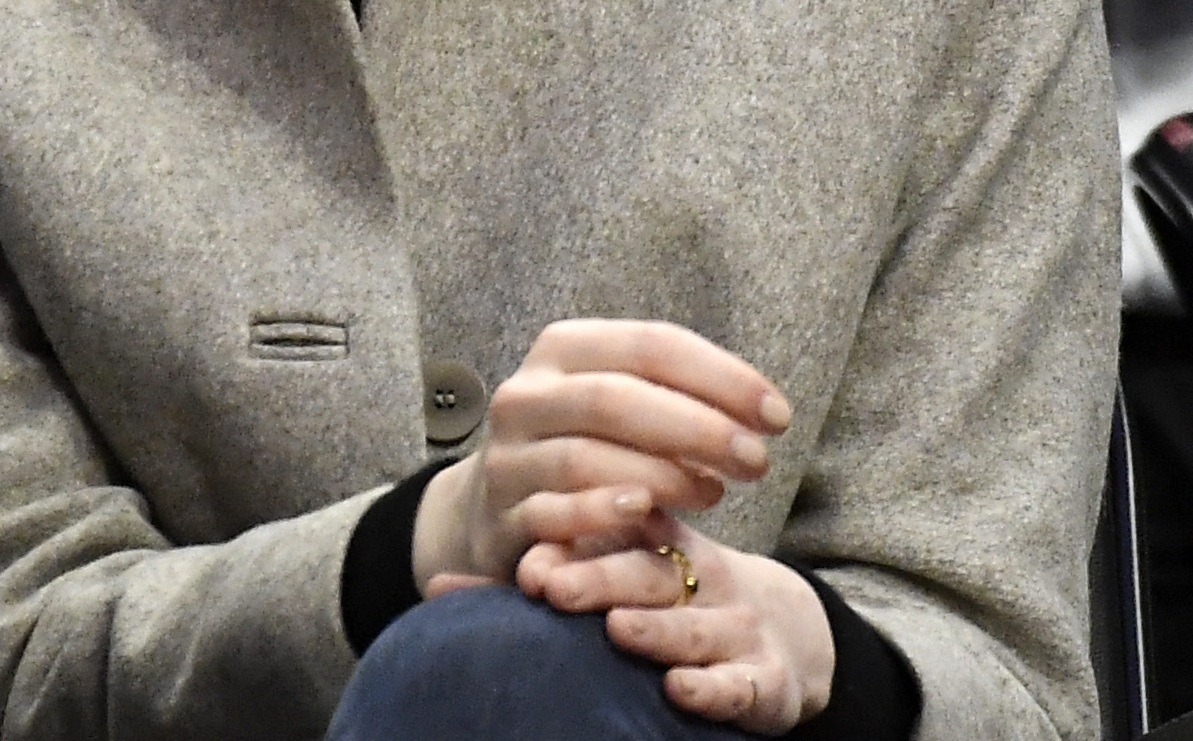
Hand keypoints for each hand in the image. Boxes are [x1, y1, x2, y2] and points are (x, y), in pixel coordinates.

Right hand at [410, 320, 791, 595]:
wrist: (503, 507)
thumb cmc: (591, 448)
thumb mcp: (622, 405)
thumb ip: (675, 395)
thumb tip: (764, 412)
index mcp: (562, 350)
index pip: (648, 345)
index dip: (721, 377)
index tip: (779, 417)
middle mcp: (527, 395)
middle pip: (614, 399)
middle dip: (697, 428)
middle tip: (758, 461)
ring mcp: (509, 456)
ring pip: (584, 457)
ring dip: (663, 475)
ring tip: (715, 494)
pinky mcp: (504, 515)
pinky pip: (552, 512)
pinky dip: (602, 511)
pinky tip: (649, 514)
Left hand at [519, 519, 835, 730]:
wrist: (783, 628)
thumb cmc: (669, 599)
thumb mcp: (613, 571)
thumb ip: (541, 573)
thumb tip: (436, 585)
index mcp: (657, 542)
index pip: (612, 530)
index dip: (571, 541)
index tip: (527, 562)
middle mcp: (700, 578)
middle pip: (645, 573)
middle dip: (597, 578)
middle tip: (550, 586)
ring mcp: (737, 627)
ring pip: (693, 627)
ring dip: (655, 628)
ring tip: (616, 628)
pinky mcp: (768, 680)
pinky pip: (742, 686)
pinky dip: (713, 689)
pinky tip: (680, 688)